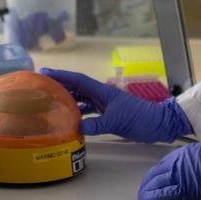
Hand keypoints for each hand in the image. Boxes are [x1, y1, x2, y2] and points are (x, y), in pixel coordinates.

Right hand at [40, 68, 191, 143]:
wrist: (159, 124)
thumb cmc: (141, 118)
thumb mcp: (118, 121)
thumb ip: (98, 124)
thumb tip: (77, 126)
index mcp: (102, 91)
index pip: (78, 80)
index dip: (61, 76)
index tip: (45, 73)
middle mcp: (101, 95)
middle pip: (77, 87)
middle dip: (60, 86)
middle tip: (41, 87)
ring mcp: (104, 104)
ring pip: (81, 99)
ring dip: (67, 100)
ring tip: (51, 102)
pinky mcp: (108, 113)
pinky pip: (88, 110)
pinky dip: (78, 113)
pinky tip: (70, 119)